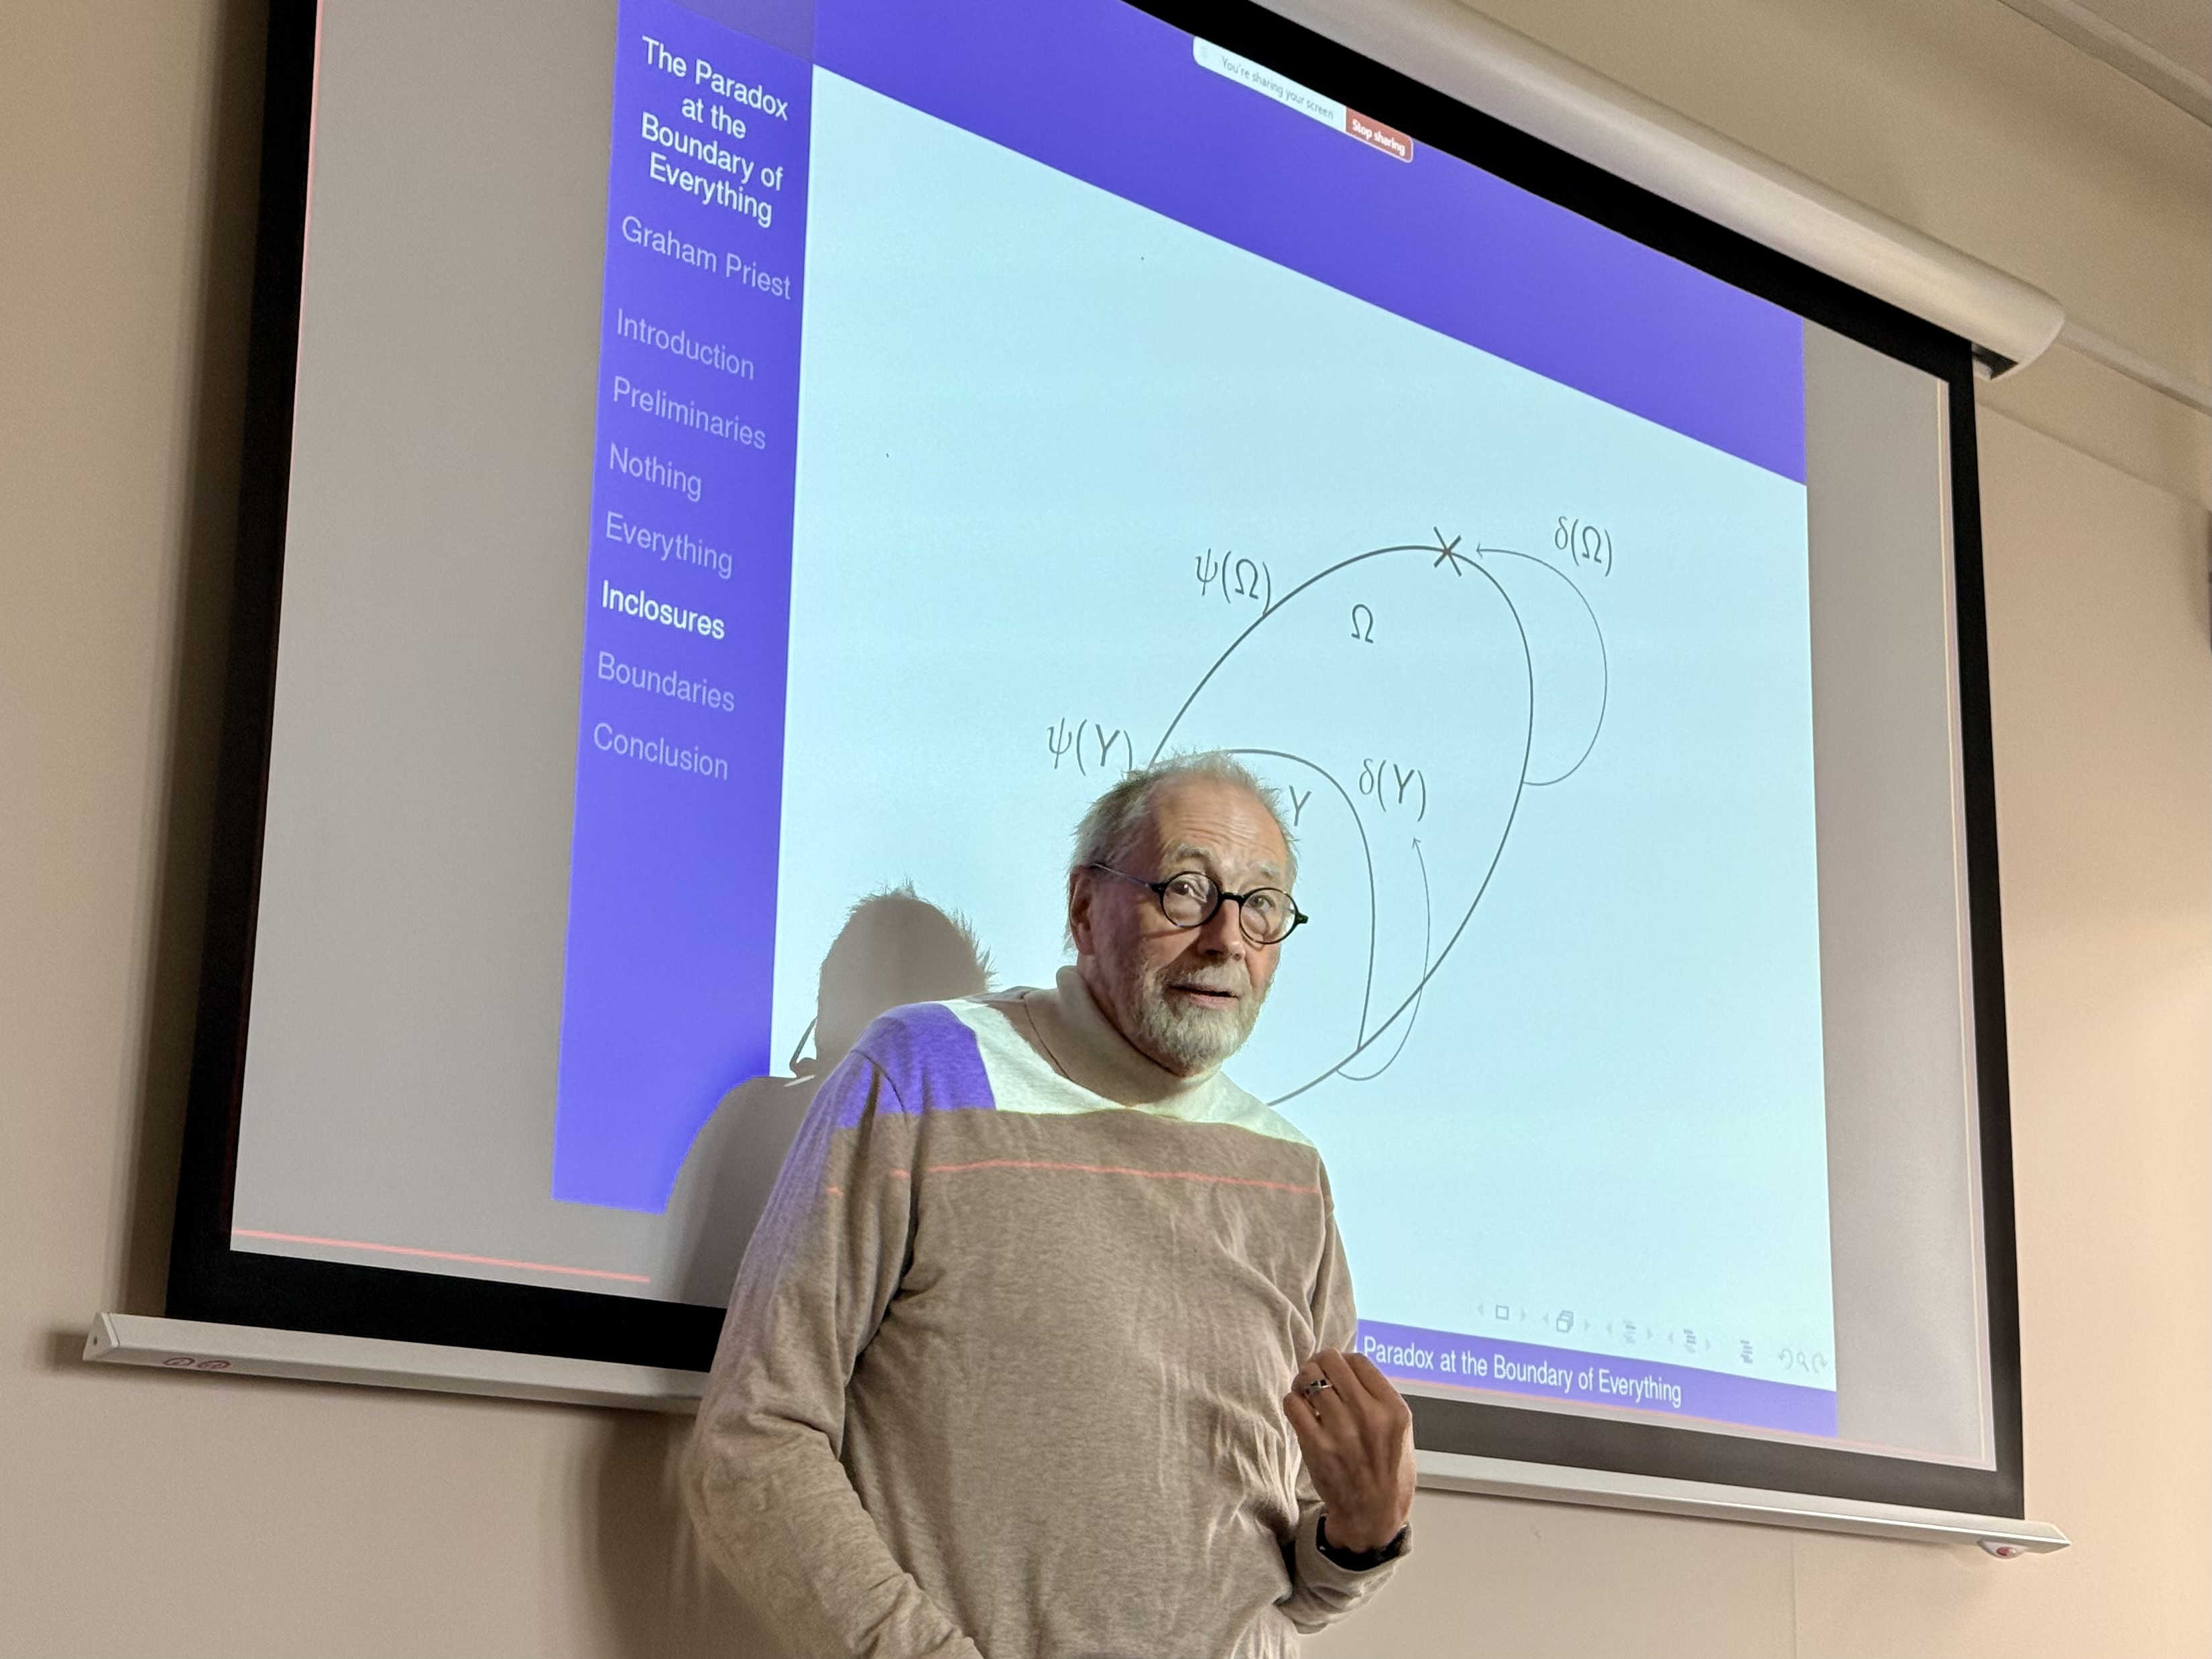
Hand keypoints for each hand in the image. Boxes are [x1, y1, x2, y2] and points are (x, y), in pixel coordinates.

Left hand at [1282, 1348, 1414, 1553]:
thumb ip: (1379, 1398)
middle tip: (1315, 1374)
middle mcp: (1369, 1415)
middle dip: (1319, 1363)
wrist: (1373, 1515)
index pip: (1358, 1361)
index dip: (1342, 1360)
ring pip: (1308, 1378)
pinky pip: (1293, 1403)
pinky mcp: (1316, 1446)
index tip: (1335, 1369)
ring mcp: (1341, 1430)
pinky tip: (1300, 1411)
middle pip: (1331, 1362)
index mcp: (1393, 1409)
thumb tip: (1347, 1366)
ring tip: (1305, 1392)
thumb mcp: (1400, 1431)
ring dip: (1302, 1381)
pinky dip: (1292, 1401)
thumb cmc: (1386, 1472)